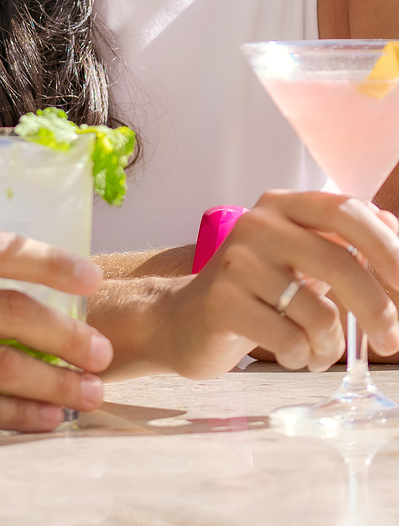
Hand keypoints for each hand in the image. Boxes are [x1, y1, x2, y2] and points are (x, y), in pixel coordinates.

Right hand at [162, 191, 398, 377]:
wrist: (186, 319)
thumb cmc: (259, 292)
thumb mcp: (302, 259)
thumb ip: (344, 245)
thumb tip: (397, 232)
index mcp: (284, 205)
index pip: (348, 211)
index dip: (389, 246)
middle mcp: (258, 224)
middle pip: (340, 264)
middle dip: (378, 310)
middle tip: (392, 340)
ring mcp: (236, 261)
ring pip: (318, 313)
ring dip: (330, 346)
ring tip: (317, 351)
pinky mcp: (221, 301)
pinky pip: (290, 340)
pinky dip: (302, 357)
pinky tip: (290, 354)